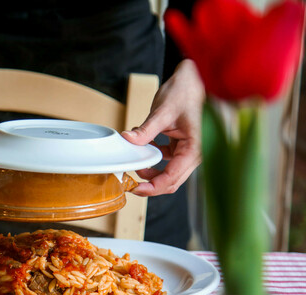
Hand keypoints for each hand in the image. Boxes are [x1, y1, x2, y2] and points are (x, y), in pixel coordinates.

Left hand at [121, 59, 204, 195]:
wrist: (198, 75)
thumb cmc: (188, 90)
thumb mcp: (163, 111)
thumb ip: (146, 130)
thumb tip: (127, 140)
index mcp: (195, 149)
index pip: (172, 178)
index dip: (152, 187)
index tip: (135, 189)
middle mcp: (197, 153)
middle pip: (172, 180)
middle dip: (150, 183)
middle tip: (130, 182)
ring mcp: (192, 149)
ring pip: (170, 171)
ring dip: (152, 169)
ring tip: (135, 162)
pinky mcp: (185, 144)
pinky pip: (169, 159)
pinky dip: (155, 157)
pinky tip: (144, 148)